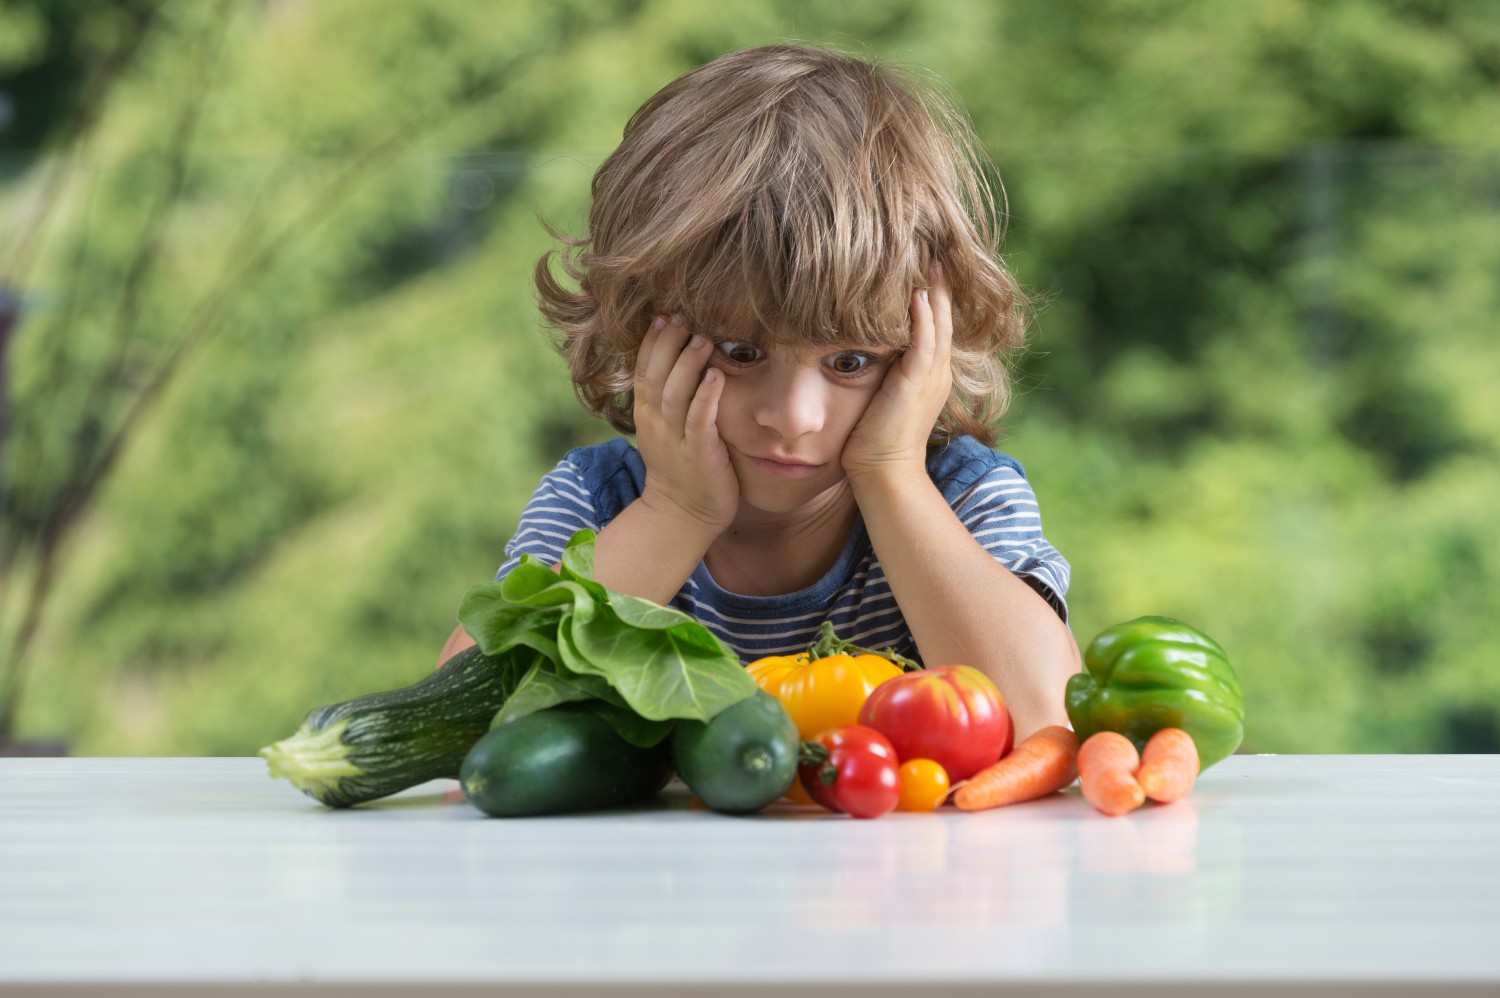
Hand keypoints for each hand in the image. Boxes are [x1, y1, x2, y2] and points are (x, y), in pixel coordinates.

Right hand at [633, 314, 739, 534]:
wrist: (683, 515)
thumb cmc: (682, 467)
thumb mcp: (666, 429)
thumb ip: (670, 397)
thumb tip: (684, 360)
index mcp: (647, 415)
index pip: (643, 370)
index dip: (652, 342)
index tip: (663, 315)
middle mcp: (656, 424)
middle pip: (655, 376)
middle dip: (667, 344)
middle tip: (681, 316)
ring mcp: (676, 439)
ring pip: (675, 394)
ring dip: (688, 364)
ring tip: (702, 338)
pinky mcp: (699, 454)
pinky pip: (699, 420)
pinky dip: (706, 397)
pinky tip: (716, 376)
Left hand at [841, 264, 953, 484]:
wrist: (883, 471)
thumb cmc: (873, 439)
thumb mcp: (881, 395)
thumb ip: (881, 369)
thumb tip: (859, 346)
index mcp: (929, 373)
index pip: (935, 324)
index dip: (932, 296)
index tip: (922, 266)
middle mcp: (937, 371)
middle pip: (943, 316)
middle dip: (938, 284)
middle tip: (933, 251)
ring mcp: (931, 376)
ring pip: (939, 322)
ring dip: (934, 290)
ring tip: (929, 259)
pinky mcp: (918, 382)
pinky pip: (926, 340)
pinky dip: (924, 316)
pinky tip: (917, 292)